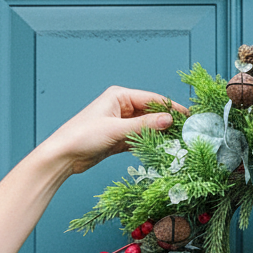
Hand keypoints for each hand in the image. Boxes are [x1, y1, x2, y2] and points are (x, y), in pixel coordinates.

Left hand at [41, 85, 188, 175]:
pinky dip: (149, 143)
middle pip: (151, 113)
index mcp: (119, 96)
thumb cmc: (83, 136)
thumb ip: (144, 125)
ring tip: (177, 142)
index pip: (153, 99)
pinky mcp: (118, 138)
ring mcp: (120, 123)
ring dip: (159, 134)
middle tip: (186, 132)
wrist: (63, 155)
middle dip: (167, 122)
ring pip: (147, 127)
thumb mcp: (116, 130)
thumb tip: (169, 120)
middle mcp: (121, 107)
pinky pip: (139, 138)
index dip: (171, 108)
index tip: (188, 117)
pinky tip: (161, 149)